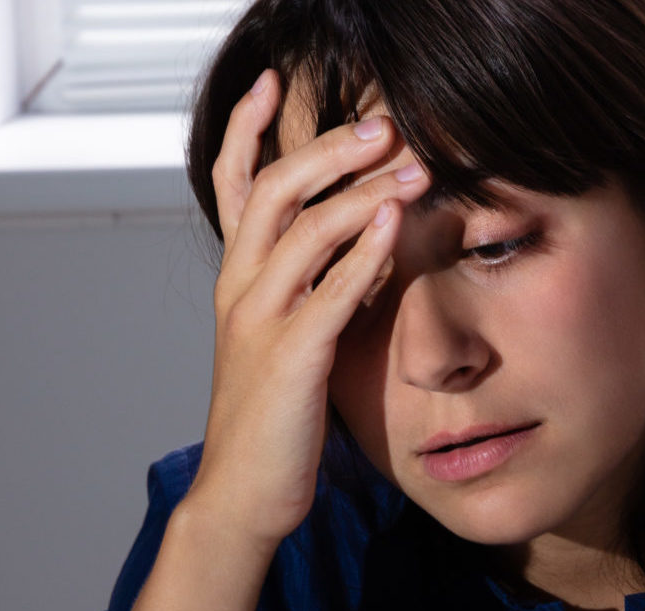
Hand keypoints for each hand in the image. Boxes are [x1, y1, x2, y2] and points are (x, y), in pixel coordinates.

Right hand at [182, 70, 428, 547]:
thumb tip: (367, 243)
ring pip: (302, 230)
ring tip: (413, 166)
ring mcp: (261, 322)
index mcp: (238, 280)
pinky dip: (363, 253)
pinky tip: (395, 226)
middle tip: (382, 122)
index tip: (274, 81)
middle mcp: (241, 290)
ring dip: (361, 190)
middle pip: (271, 188)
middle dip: (327, 147)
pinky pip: (328, 292)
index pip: (231, 183)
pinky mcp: (292, 360)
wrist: (242, 496)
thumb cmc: (274, 422)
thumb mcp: (289, 340)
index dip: (247, 128)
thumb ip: (316, 288)